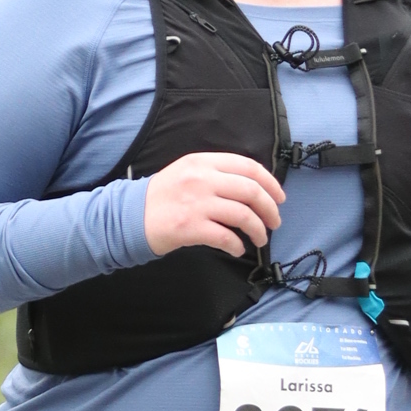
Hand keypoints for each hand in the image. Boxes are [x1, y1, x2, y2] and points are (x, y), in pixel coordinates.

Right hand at [142, 152, 285, 261]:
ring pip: (243, 215)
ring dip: (258, 229)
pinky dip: (237, 245)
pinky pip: (226, 237)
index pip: (248, 167)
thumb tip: (252, 188)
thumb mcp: (187, 172)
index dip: (271, 183)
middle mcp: (201, 179)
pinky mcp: (190, 227)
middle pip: (251, 191)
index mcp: (203, 162)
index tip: (280, 197)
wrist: (130, 216)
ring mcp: (196, 203)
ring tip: (260, 238)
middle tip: (275, 221)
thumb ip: (216, 173)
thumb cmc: (162, 197)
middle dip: (270, 208)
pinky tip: (238, 248)